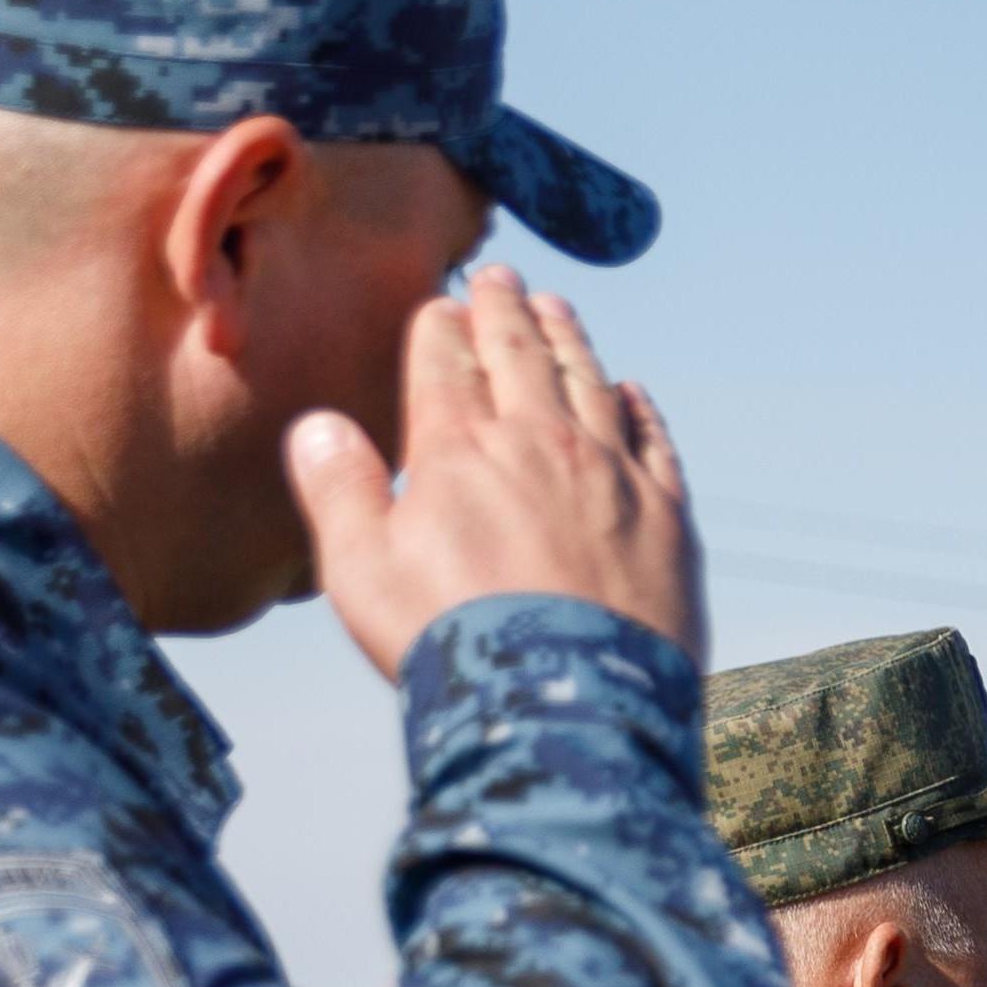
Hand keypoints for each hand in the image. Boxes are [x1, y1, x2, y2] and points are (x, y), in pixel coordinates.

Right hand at [290, 265, 703, 676]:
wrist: (567, 708)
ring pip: (590, 382)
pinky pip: (653, 442)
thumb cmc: (450, 645)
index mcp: (459, 449)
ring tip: (557, 311)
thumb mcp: (361, 571)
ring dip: (570, 341)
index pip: (445, 362)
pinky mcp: (668, 518)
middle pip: (520, 355)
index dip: (440, 327)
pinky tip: (631, 392)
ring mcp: (612, 475)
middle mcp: (541, 443)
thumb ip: (339, 489)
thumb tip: (317, 425)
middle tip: (501, 279)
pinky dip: (638, 409)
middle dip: (505, 310)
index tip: (441, 306)